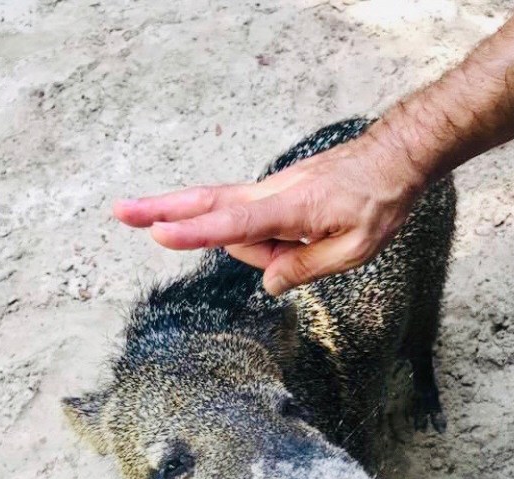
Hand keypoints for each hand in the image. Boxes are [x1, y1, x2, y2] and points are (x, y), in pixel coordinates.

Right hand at [113, 128, 424, 295]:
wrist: (393, 159)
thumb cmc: (379, 202)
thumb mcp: (354, 250)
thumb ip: (307, 267)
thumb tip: (269, 283)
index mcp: (293, 209)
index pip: (235, 224)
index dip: (197, 233)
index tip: (161, 234)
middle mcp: (273, 195)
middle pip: (208, 204)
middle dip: (163, 209)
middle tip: (120, 212)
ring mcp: (272, 191)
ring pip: (236, 220)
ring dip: (259, 248)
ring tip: (316, 244)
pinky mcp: (275, 194)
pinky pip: (251, 217)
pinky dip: (254, 235)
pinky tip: (292, 242)